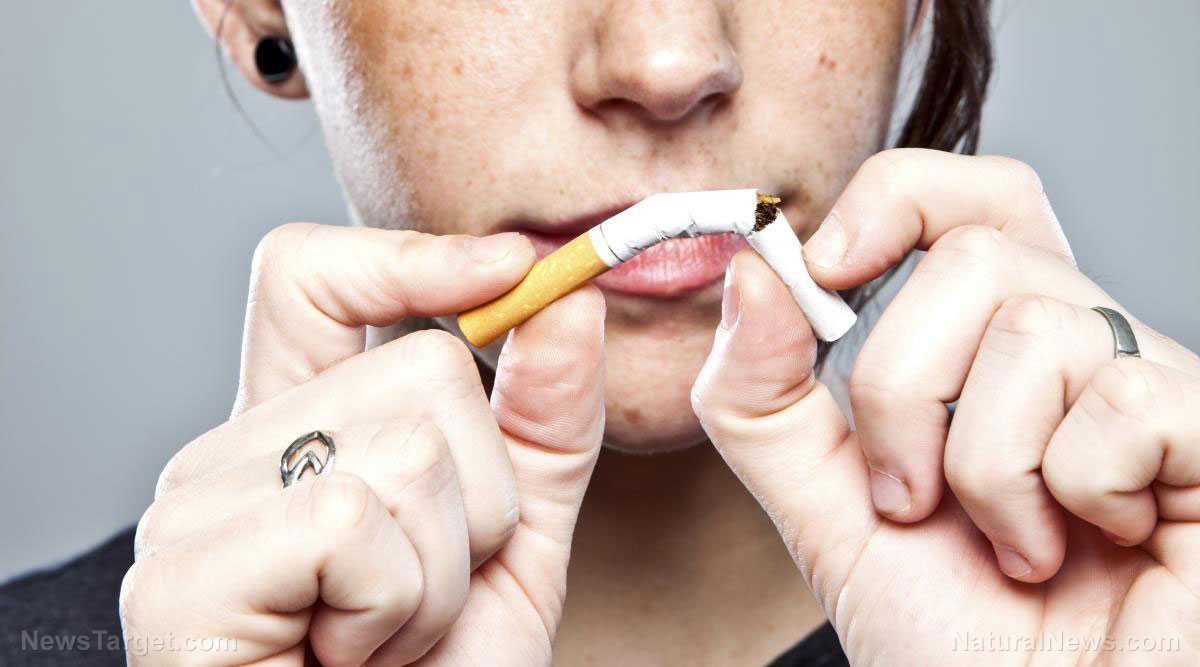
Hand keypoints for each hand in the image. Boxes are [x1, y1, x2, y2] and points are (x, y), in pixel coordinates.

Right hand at [120, 224, 605, 665]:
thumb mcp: (513, 544)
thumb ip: (543, 425)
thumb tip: (567, 300)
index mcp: (292, 432)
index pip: (310, 275)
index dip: (413, 257)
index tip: (513, 267)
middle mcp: (228, 455)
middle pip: (423, 368)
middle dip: (482, 502)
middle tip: (424, 594)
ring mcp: (195, 511)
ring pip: (411, 447)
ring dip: (446, 571)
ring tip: (388, 636)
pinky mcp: (187, 573)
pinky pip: (356, 522)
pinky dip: (397, 609)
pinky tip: (351, 658)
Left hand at [693, 149, 1199, 664]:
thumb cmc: (949, 633)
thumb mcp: (822, 509)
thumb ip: (764, 401)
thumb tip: (752, 270)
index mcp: (986, 346)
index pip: (965, 196)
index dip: (895, 198)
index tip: (827, 268)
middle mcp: (1075, 346)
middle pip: (975, 251)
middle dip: (901, 387)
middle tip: (910, 496)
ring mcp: (1150, 386)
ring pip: (1036, 329)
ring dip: (983, 467)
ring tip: (1007, 543)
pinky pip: (1126, 402)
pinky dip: (1074, 493)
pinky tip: (1094, 544)